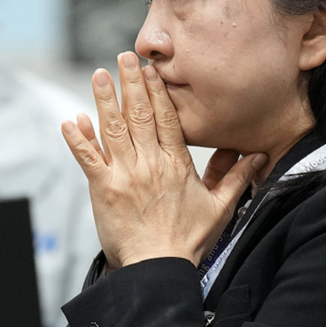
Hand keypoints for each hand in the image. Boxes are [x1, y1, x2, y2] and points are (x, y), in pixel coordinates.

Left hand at [62, 51, 266, 269]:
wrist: (159, 269)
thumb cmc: (188, 241)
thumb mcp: (220, 207)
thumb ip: (235, 177)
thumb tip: (256, 155)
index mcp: (176, 163)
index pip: (167, 118)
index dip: (157, 91)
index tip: (151, 69)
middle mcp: (150, 163)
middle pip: (139, 114)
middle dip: (130, 83)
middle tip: (124, 57)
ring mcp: (125, 174)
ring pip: (113, 129)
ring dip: (104, 100)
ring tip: (98, 75)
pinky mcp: (104, 189)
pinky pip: (88, 159)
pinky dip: (78, 139)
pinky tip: (69, 121)